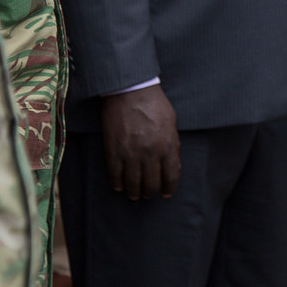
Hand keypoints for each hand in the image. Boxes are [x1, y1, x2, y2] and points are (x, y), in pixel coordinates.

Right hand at [102, 85, 180, 200]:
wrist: (130, 91)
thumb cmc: (154, 104)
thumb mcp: (171, 123)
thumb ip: (172, 144)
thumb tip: (172, 163)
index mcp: (167, 146)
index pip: (171, 176)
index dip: (169, 188)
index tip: (166, 193)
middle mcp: (150, 154)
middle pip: (151, 184)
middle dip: (150, 192)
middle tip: (149, 193)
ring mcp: (130, 154)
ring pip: (132, 184)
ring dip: (134, 193)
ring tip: (134, 194)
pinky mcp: (114, 151)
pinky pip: (115, 175)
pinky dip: (117, 184)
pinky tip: (119, 186)